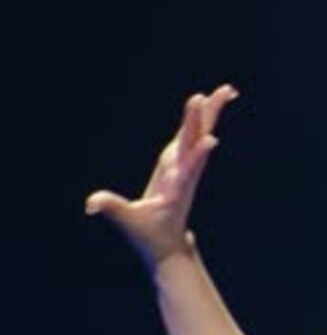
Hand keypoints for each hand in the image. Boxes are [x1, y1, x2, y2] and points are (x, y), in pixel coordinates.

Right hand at [85, 84, 238, 269]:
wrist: (169, 245)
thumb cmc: (150, 235)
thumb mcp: (130, 223)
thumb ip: (113, 208)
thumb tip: (91, 203)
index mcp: (176, 188)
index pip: (188, 168)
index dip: (197, 154)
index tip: (210, 140)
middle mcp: (185, 173)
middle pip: (194, 142)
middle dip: (199, 120)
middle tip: (206, 96)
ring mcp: (185, 166)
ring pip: (200, 134)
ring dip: (211, 112)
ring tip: (227, 90)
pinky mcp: (180, 162)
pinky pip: (194, 135)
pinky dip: (202, 118)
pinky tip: (212, 101)